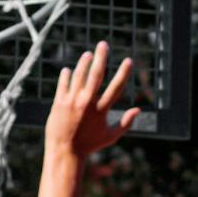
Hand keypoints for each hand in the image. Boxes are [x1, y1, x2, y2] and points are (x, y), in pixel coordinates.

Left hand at [45, 42, 141, 159]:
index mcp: (101, 111)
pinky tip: (69, 70)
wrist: (64, 152)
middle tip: (103, 44)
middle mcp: (87, 104)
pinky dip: (67, 75)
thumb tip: (138, 110)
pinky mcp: (59, 103)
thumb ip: (125, 123)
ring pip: (78, 75)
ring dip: (84, 62)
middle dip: (101, 57)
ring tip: (88, 54)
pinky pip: (63, 83)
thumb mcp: (110, 137)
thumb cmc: (89, 145)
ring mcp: (72, 102)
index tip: (129, 60)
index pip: (116, 88)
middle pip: (96, 75)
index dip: (124, 73)